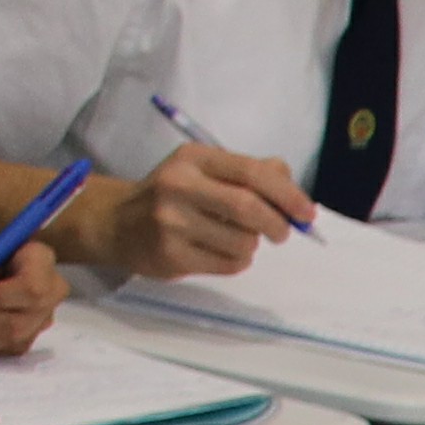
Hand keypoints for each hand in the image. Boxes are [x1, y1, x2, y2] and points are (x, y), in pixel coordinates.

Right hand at [89, 147, 311, 280]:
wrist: (117, 223)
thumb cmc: (172, 194)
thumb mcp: (203, 170)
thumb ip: (249, 172)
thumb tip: (291, 187)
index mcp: (192, 159)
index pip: (252, 172)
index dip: (287, 194)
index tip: (306, 213)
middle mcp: (178, 186)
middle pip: (248, 208)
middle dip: (277, 224)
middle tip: (282, 234)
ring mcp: (170, 222)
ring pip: (242, 241)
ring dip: (251, 245)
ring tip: (234, 239)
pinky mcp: (170, 255)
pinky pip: (228, 264)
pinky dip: (236, 261)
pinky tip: (216, 251)